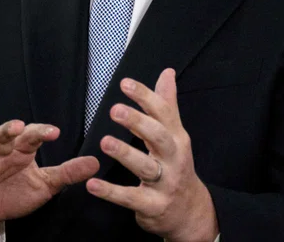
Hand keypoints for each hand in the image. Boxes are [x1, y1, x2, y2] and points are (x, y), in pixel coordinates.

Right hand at [0, 115, 99, 233]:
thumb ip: (67, 173)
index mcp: (19, 152)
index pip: (30, 138)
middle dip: (10, 131)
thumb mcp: (44, 185)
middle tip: (20, 126)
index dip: (40, 134)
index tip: (54, 133)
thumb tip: (95, 162)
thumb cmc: (14, 194)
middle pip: (4, 137)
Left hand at [86, 68, 218, 241]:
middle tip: (115, 110)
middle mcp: (174, 158)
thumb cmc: (176, 166)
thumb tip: (167, 72)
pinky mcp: (153, 206)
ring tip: (104, 141)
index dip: (145, 96)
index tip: (125, 83)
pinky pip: (131, 198)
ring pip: (146, 167)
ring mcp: (165, 183)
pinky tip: (92, 184)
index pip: (163, 112)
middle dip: (138, 122)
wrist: (190, 212)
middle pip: (159, 137)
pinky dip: (111, 193)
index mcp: (176, 138)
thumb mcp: (175, 135)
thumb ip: (167, 105)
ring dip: (125, 154)